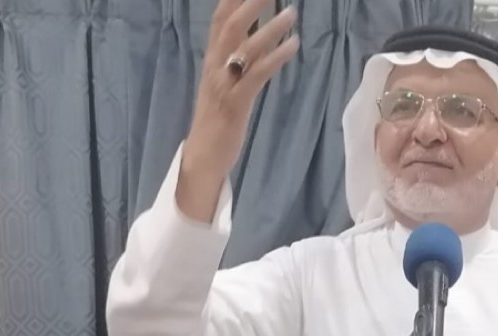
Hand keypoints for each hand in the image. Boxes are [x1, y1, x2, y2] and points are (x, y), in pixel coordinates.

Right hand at [177, 0, 299, 220]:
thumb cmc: (217, 122)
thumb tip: (254, 42)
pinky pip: (257, 74)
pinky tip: (294, 47)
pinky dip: (276, 57)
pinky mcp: (235, 103)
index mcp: (211, 62)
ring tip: (292, 13)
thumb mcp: (225, 86)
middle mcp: (214, 68)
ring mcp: (224, 85)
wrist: (203, 158)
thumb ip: (235, 63)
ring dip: (270, 28)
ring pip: (245, 48)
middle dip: (250, 3)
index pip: (219, 20)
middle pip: (230, 26)